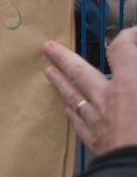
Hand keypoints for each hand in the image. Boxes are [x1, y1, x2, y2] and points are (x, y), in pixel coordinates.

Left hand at [43, 26, 136, 155]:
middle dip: (64, 57)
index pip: (122, 49)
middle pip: (80, 70)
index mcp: (129, 84)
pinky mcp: (96, 143)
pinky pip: (79, 123)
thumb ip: (135, 76)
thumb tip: (130, 78)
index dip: (127, 36)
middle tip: (48, 47)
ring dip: (61, 82)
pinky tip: (67, 111)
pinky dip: (73, 115)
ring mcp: (98, 121)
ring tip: (48, 72)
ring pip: (73, 96)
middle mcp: (107, 98)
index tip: (132, 33)